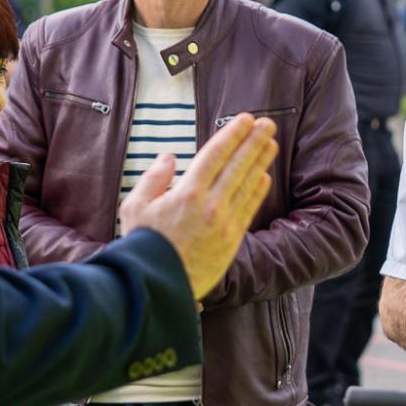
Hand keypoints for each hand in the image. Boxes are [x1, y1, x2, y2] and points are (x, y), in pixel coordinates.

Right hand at [120, 114, 277, 299]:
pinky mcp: (231, 241)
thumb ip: (153, 178)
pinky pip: (249, 209)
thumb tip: (168, 157)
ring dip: (261, 162)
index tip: (245, 120)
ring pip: (248, 185)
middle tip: (268, 124)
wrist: (156, 286)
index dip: (233, 134)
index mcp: (187, 193)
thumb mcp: (134, 206)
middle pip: (238, 165)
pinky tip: (264, 177)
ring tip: (271, 144)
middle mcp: (210, 205)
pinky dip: (258, 191)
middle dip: (254, 142)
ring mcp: (224, 224)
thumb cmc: (142, 244)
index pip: (216, 155)